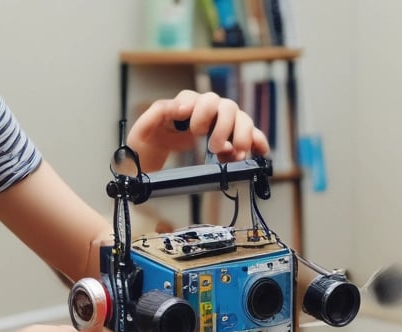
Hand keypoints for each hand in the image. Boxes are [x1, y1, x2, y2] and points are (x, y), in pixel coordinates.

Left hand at [127, 89, 270, 170]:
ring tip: (235, 154)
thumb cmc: (147, 145)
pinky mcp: (231, 141)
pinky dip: (257, 142)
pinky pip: (251, 136)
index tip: (188, 121)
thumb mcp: (141, 132)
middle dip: (221, 124)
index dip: (194, 107)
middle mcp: (205, 112)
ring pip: (241, 118)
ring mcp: (220, 125)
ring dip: (242, 135)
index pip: (192, 98)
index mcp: (183, 107)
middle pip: (223, 105)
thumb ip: (155, 115)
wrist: (150, 164)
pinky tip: (260, 152)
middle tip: (213, 146)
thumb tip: (175, 106)